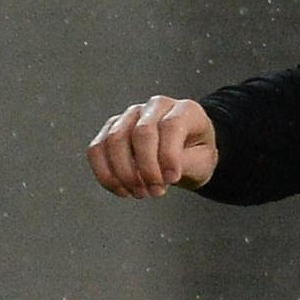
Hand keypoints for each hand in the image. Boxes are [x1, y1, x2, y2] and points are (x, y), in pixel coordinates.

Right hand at [89, 95, 217, 196]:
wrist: (187, 153)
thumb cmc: (196, 154)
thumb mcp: (202, 161)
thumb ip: (184, 163)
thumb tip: (164, 173)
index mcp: (184, 110)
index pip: (171, 126)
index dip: (168, 156)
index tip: (171, 180)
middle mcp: (156, 106)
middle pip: (141, 133)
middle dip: (146, 168)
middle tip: (155, 191)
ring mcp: (131, 115)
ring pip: (114, 140)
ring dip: (123, 173)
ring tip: (139, 193)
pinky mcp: (112, 128)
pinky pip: (97, 149)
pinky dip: (105, 173)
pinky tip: (121, 189)